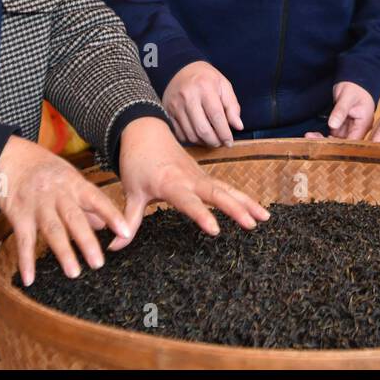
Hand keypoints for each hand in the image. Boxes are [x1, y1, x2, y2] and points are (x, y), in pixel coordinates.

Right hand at [0, 135, 131, 286]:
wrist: (10, 156)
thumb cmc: (45, 169)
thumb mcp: (70, 178)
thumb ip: (86, 201)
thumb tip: (104, 224)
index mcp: (74, 184)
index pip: (97, 200)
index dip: (112, 216)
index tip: (126, 232)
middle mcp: (57, 194)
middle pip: (74, 219)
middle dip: (87, 242)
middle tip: (98, 263)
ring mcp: (37, 204)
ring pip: (52, 230)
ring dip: (63, 252)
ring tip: (74, 272)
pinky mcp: (18, 214)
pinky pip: (23, 240)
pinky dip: (26, 260)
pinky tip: (30, 279)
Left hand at [110, 117, 270, 249]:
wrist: (146, 133)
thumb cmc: (138, 164)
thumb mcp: (131, 192)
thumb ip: (128, 220)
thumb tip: (114, 246)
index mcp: (171, 183)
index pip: (188, 202)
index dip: (201, 216)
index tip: (215, 230)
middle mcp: (190, 179)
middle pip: (216, 194)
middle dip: (235, 208)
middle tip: (252, 224)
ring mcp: (201, 177)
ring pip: (227, 190)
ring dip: (246, 202)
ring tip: (265, 218)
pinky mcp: (205, 177)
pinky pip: (227, 187)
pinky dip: (243, 198)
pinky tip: (257, 210)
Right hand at [162, 61, 242, 147]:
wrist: (181, 69)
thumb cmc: (206, 78)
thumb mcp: (224, 86)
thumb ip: (232, 106)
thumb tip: (238, 126)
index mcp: (205, 87)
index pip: (216, 116)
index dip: (224, 133)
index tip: (229, 142)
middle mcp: (188, 97)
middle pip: (202, 129)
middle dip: (214, 141)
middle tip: (220, 143)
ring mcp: (176, 105)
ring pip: (190, 134)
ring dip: (203, 142)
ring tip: (211, 140)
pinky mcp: (168, 112)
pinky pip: (180, 134)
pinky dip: (191, 139)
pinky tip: (199, 136)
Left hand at [307, 82, 374, 139]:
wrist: (354, 81)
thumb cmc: (354, 87)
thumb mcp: (347, 97)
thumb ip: (340, 111)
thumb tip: (332, 125)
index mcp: (363, 124)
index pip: (353, 141)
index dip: (339, 145)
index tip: (324, 144)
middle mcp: (357, 129)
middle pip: (343, 142)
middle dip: (327, 143)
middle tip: (311, 138)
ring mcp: (350, 128)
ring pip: (337, 139)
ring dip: (323, 139)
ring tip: (309, 136)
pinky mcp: (342, 125)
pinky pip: (333, 134)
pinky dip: (324, 135)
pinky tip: (313, 134)